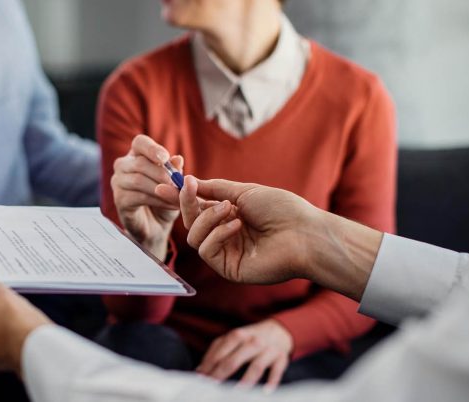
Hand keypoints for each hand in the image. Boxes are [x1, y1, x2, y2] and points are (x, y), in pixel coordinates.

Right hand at [111, 134, 183, 257]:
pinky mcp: (119, 200)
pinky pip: (138, 197)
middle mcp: (123, 166)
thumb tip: (177, 159)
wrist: (156, 226)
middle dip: (162, 174)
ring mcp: (118, 183)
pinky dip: (158, 201)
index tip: (165, 158)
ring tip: (179, 197)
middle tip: (179, 185)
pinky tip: (171, 205)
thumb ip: (175, 171)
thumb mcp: (174, 184)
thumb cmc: (164, 199)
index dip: (152, 148)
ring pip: (138, 180)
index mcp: (137, 155)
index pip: (140, 142)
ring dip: (162, 189)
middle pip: (140, 163)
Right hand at [156, 176, 381, 300]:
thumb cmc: (282, 209)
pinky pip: (206, 250)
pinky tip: (236, 226)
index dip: (180, 198)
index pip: (197, 208)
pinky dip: (217, 234)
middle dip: (187, 204)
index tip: (163, 186)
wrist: (305, 233)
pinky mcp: (228, 268)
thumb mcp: (244, 191)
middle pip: (191, 222)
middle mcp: (225, 235)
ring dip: (207, 218)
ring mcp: (226, 252)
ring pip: (194, 236)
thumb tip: (189, 182)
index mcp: (229, 216)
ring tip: (229, 210)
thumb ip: (214, 189)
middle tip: (188, 188)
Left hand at [196, 320, 291, 391]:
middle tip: (212, 387)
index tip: (201, 379)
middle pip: (234, 360)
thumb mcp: (234, 338)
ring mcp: (268, 350)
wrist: (279, 330)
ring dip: (246, 380)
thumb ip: (217, 351)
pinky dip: (272, 381)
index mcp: (238, 335)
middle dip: (221, 374)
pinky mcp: (281, 358)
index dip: (209, 366)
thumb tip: (200, 370)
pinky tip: (265, 392)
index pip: (220, 353)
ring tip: (237, 393)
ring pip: (256, 366)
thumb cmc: (251, 337)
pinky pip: (276, 371)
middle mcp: (252, 341)